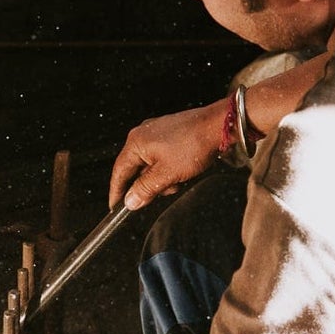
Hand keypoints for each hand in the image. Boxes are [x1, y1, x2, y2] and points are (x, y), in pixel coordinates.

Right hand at [108, 100, 228, 210]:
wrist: (219, 126)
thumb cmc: (194, 145)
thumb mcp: (167, 174)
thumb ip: (145, 189)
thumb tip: (130, 201)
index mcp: (136, 142)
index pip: (119, 172)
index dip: (117, 191)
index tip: (115, 207)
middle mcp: (143, 134)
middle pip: (135, 169)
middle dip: (148, 185)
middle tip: (160, 194)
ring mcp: (157, 132)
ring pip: (151, 165)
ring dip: (161, 178)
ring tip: (178, 180)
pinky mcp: (170, 134)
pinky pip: (161, 157)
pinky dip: (169, 169)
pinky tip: (183, 172)